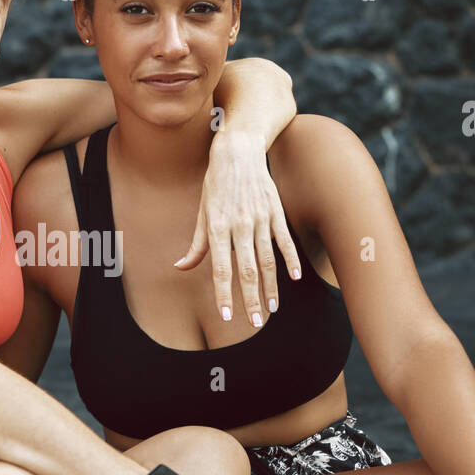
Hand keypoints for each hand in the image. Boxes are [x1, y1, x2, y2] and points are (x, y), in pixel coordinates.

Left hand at [174, 129, 301, 327]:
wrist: (238, 151)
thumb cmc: (215, 184)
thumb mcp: (201, 212)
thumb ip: (196, 245)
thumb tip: (180, 268)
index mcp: (217, 228)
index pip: (220, 270)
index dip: (224, 294)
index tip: (227, 316)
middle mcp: (240, 226)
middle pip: (247, 271)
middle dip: (251, 300)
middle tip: (256, 324)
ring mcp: (261, 219)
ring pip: (268, 261)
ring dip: (271, 288)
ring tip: (271, 309)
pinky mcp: (276, 212)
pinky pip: (284, 241)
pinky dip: (290, 260)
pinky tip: (293, 278)